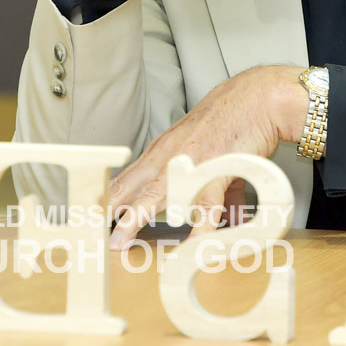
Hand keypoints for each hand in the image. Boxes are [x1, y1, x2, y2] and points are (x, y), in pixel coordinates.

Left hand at [106, 65, 306, 246]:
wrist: (256, 97)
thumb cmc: (232, 122)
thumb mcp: (211, 156)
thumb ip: (211, 192)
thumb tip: (218, 222)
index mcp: (164, 151)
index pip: (128, 177)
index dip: (108, 197)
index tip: (90, 215)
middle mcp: (170, 157)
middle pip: (131, 185)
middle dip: (108, 209)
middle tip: (89, 230)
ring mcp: (189, 163)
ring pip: (156, 194)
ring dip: (136, 218)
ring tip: (120, 241)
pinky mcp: (215, 169)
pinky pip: (205, 205)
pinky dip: (198, 228)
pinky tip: (191, 247)